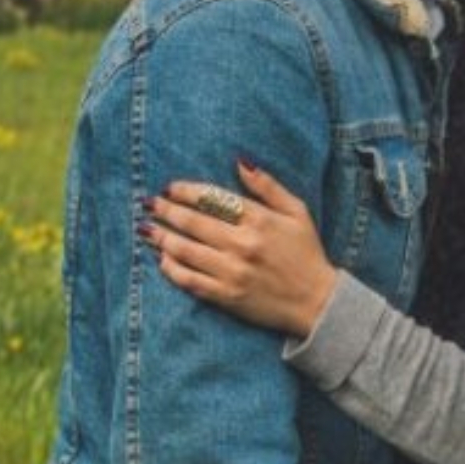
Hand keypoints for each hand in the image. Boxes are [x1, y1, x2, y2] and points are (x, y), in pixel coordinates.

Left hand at [142, 160, 336, 338]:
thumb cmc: (307, 253)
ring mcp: (232, 272)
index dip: (186, 191)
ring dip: (162, 237)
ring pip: (186, 250)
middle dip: (166, 211)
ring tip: (146, 229)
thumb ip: (268, 186)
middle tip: (148, 203)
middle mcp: (243, 244)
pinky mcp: (227, 296)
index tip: (170, 187)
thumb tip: (240, 161)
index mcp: (260, 220)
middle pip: (193, 222)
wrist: (317, 302)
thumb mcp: (297, 212)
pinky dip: (172, 269)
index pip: (213, 199)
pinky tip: (162, 259)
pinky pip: (190, 280)